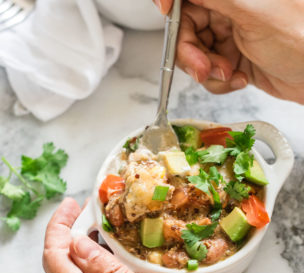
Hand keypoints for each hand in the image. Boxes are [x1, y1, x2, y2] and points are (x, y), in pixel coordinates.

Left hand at [43, 198, 214, 272]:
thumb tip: (78, 244)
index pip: (55, 259)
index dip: (58, 227)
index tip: (71, 205)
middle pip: (61, 265)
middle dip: (71, 232)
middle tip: (90, 209)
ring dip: (82, 246)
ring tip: (99, 224)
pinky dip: (91, 263)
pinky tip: (105, 251)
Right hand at [153, 0, 303, 103]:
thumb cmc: (302, 40)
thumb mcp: (254, 11)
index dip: (172, 2)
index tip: (165, 13)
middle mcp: (228, 11)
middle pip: (185, 28)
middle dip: (190, 53)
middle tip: (203, 68)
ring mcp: (228, 36)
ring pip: (194, 54)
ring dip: (206, 71)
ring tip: (228, 74)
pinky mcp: (230, 59)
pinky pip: (207, 72)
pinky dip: (217, 82)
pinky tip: (237, 79)